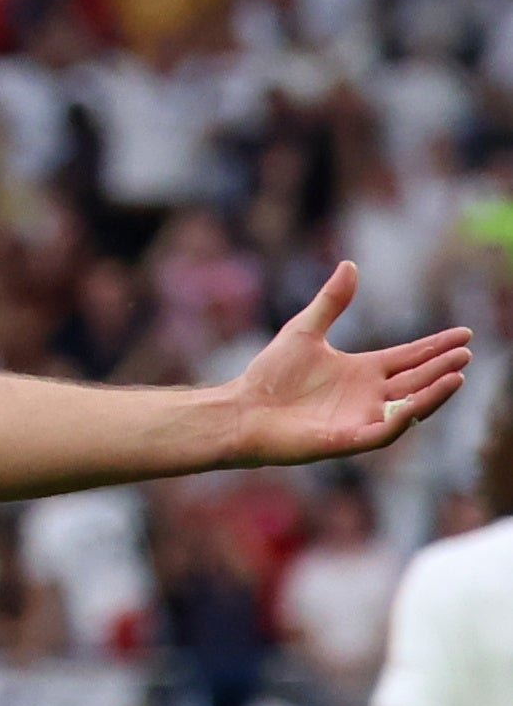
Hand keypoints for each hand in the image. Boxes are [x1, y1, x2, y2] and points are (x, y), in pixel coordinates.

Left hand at [224, 263, 472, 466]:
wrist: (240, 410)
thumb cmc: (269, 375)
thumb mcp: (305, 330)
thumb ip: (332, 301)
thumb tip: (349, 265)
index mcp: (362, 370)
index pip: (410, 357)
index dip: (436, 347)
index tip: (464, 334)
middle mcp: (367, 396)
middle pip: (416, 381)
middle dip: (442, 368)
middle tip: (466, 354)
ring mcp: (358, 419)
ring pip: (408, 408)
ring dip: (433, 394)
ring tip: (457, 376)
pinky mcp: (345, 440)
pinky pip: (382, 433)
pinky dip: (401, 421)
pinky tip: (415, 405)